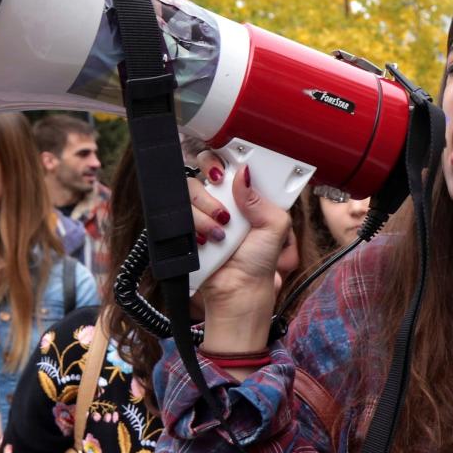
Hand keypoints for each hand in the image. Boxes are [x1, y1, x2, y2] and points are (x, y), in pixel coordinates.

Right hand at [188, 150, 290, 320]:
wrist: (237, 291)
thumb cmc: (259, 263)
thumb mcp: (274, 228)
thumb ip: (262, 199)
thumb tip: (243, 174)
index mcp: (246, 197)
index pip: (231, 165)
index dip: (225, 161)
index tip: (226, 170)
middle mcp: (222, 200)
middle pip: (204, 168)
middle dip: (210, 178)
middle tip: (221, 196)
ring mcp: (202, 212)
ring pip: (190, 189)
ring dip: (206, 211)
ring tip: (221, 233)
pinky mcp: (184, 226)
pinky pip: (178, 211)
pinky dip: (193, 225)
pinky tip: (206, 240)